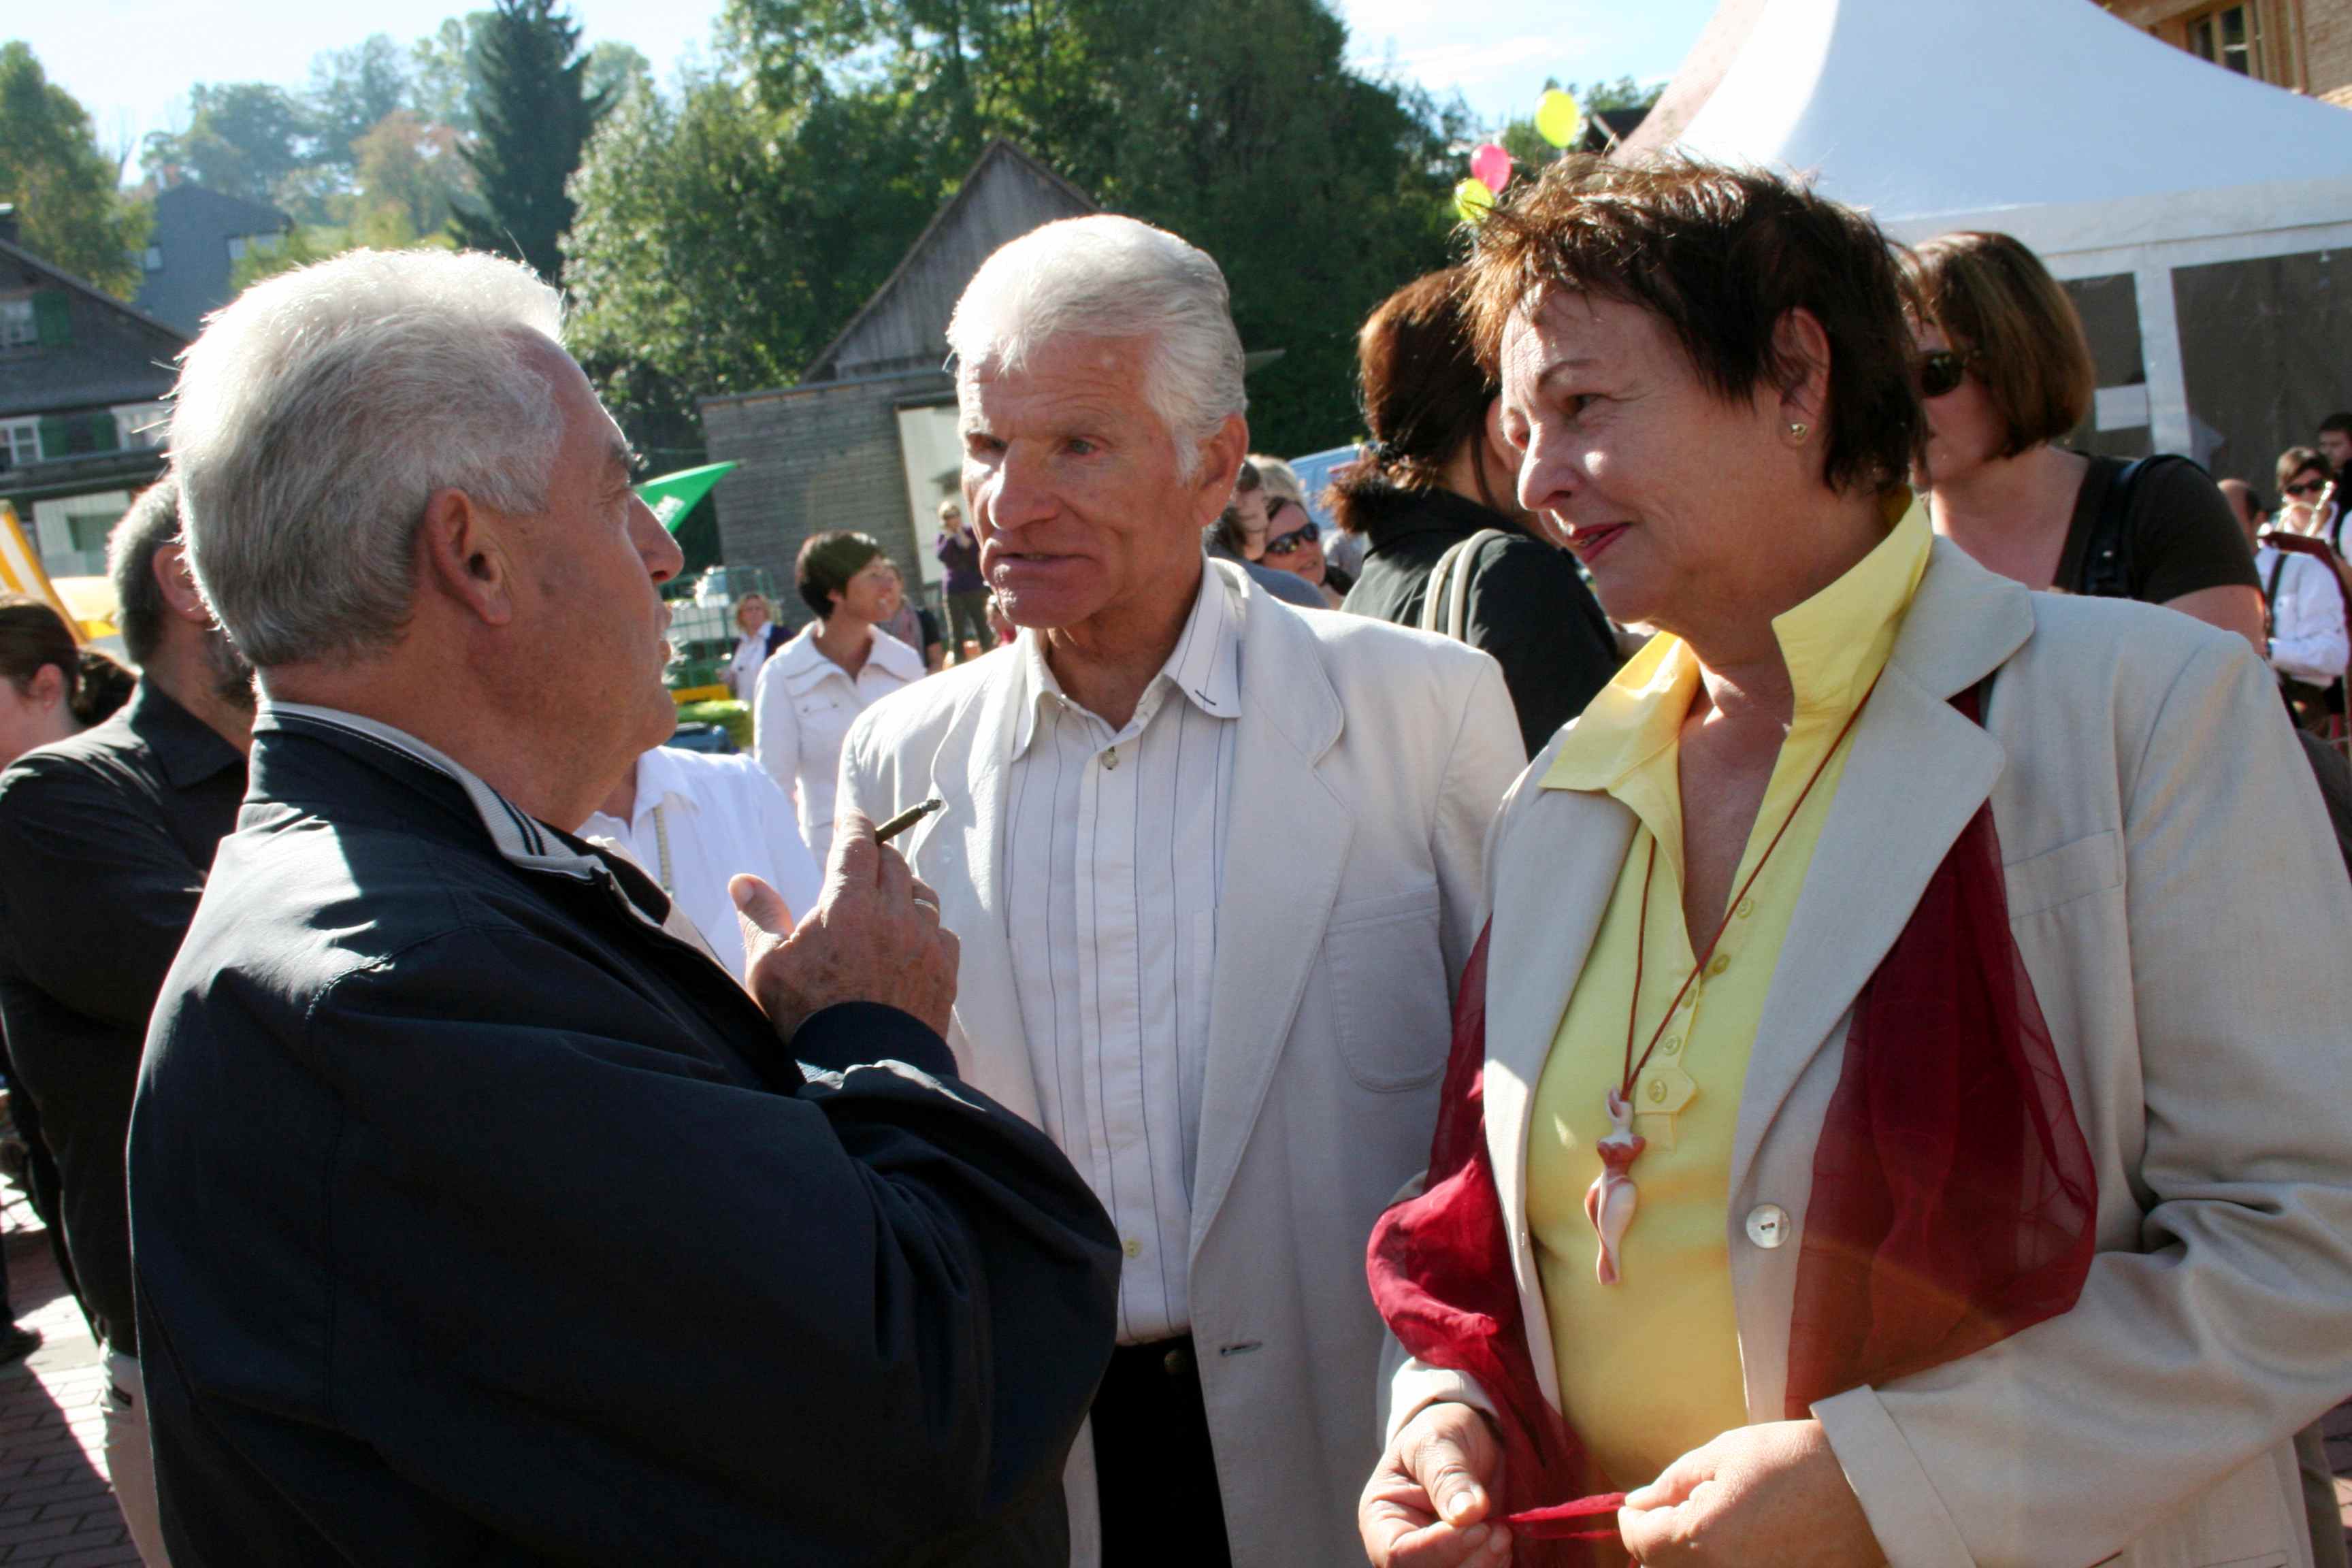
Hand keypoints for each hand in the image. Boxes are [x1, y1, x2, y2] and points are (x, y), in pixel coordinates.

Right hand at [733, 808, 957, 1041]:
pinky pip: (942, 932)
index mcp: (848, 904)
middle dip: (876, 855)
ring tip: (888, 898)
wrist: (863, 1070)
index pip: (858, 844)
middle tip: (862, 861)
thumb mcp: (768, 966)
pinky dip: (926, 927)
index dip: (854, 824)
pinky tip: (911, 940)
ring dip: (905, 889)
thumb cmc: (808, 1017)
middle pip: (893, 864)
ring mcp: (925, 942)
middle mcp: (894, 914)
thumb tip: (743, 881)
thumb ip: (760, 917)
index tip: (851, 817)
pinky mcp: (944, 971)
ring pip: (923, 894)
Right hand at [1360, 1402, 1512, 1567]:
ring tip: (1503, 1533)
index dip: (1438, 1548)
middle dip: (1467, 1561)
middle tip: (1498, 1532)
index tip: (1477, 1527)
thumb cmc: (1439, 1435)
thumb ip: (1449, 1476)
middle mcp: (1404, 1547)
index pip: (1397, 1553)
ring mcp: (1435, 1558)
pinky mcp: (1461, 1560)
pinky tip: (1504, 1542)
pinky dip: (1495, 1566)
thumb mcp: (1437, 1442)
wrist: (1465, 1439)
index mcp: (1381, 1518)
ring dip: (1485, 1565)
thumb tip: (1467, 1514)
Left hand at [1617, 1419, 1880, 1566]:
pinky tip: (1741, 1545)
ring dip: (1689, 1559)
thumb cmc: (1801, 1463)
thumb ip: (1674, 1483)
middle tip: (1672, 1515)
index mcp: (1701, 1540)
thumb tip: (1638, 1503)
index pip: (1640, 1542)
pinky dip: (1725, 1565)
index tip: (1638, 1506)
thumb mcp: (1727, 1455)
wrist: (1877, 1493)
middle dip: (1660, 1543)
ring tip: (1712, 1529)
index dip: (1633, 1521)